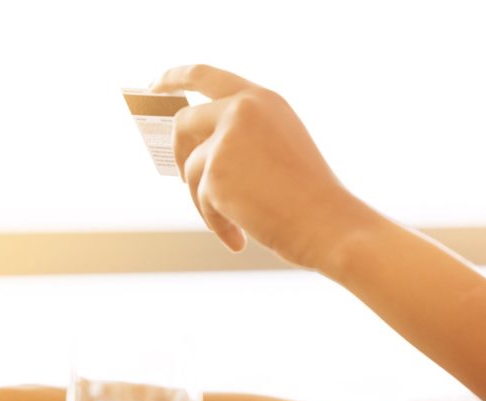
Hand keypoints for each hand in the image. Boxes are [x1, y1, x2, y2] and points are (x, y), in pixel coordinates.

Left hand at [151, 64, 374, 269]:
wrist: (330, 223)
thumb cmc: (310, 195)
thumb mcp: (279, 147)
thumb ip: (240, 137)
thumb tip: (193, 152)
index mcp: (261, 99)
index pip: (206, 75)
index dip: (174, 77)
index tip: (154, 85)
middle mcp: (241, 110)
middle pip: (183, 122)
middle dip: (178, 153)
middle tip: (183, 178)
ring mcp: (226, 140)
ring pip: (189, 170)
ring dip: (206, 200)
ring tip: (236, 223)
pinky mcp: (214, 174)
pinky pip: (201, 201)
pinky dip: (217, 223)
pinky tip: (239, 239)